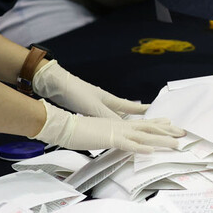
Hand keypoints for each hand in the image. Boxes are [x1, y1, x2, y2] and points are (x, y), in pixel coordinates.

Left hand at [32, 60, 146, 118]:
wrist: (56, 84)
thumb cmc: (75, 92)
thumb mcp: (93, 106)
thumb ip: (108, 118)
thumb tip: (123, 128)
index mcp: (110, 100)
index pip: (131, 107)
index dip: (143, 111)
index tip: (156, 114)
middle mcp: (105, 102)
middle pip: (125, 111)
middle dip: (136, 116)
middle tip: (149, 119)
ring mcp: (96, 105)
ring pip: (114, 116)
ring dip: (122, 121)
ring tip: (131, 127)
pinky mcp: (86, 109)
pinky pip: (102, 119)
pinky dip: (108, 124)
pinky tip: (107, 128)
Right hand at [33, 100, 184, 152]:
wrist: (65, 126)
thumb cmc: (79, 130)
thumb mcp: (100, 132)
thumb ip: (111, 136)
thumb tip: (118, 139)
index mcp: (120, 123)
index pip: (143, 123)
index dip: (159, 124)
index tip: (171, 124)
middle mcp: (122, 125)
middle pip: (150, 128)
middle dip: (168, 131)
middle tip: (183, 134)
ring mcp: (117, 132)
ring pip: (145, 136)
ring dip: (161, 141)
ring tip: (176, 145)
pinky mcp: (110, 140)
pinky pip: (128, 145)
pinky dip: (140, 149)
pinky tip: (151, 152)